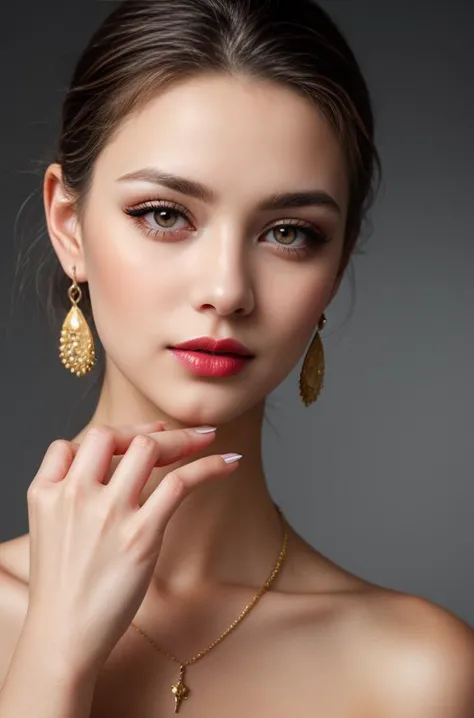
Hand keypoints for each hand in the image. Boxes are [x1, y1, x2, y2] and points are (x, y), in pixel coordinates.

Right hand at [25, 421, 240, 677]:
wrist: (63, 636)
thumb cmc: (62, 588)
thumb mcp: (49, 530)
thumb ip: (71, 496)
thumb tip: (111, 472)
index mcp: (46, 492)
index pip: (72, 442)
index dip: (109, 435)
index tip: (139, 437)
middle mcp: (75, 494)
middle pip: (111, 434)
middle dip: (147, 429)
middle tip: (175, 434)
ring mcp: (108, 513)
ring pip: (148, 449)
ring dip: (183, 438)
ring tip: (207, 439)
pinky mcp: (140, 535)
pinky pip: (179, 484)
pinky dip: (208, 467)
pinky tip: (229, 464)